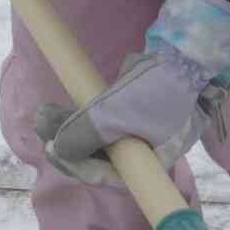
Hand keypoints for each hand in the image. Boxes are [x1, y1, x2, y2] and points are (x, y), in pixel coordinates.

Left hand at [36, 51, 228, 187]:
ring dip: (69, 127)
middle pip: (100, 158)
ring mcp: (142, 132)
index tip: (50, 150)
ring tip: (43, 113)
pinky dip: (83, 115)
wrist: (189, 51)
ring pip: (98, 137)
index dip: (77, 167)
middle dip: (68, 143)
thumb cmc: (157, 89)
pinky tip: (60, 106)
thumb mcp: (115, 114)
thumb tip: (56, 148)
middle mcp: (147, 154)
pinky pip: (104, 121)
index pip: (108, 177)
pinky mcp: (136, 112)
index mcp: (151, 165)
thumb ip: (84, 135)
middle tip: (40, 126)